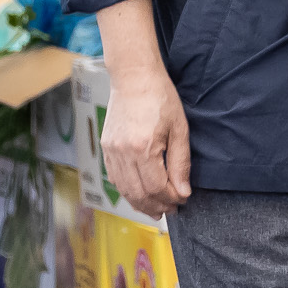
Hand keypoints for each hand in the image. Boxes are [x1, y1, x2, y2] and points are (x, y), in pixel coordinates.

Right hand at [99, 60, 191, 219]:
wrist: (134, 77)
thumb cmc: (160, 98)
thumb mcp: (179, 128)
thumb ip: (181, 163)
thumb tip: (182, 191)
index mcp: (143, 147)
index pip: (156, 187)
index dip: (170, 198)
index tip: (182, 200)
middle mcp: (123, 153)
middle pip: (139, 193)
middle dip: (156, 206)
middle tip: (171, 210)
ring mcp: (111, 151)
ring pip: (124, 189)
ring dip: (141, 203)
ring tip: (157, 209)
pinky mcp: (105, 148)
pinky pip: (115, 178)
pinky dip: (128, 191)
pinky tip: (140, 194)